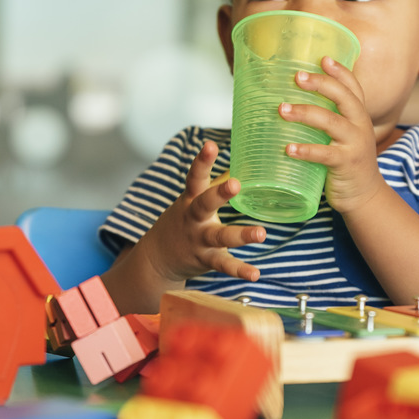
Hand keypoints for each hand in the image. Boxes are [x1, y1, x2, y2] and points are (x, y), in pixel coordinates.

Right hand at [138, 140, 266, 283]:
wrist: (156, 259)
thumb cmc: (183, 222)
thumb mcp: (192, 200)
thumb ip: (215, 182)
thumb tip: (242, 159)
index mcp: (191, 199)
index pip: (195, 177)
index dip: (202, 161)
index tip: (210, 145)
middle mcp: (193, 218)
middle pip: (204, 204)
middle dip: (219, 194)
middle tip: (235, 183)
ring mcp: (198, 240)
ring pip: (219, 237)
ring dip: (240, 235)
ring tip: (262, 233)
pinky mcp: (205, 259)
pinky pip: (223, 265)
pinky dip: (239, 270)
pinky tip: (255, 274)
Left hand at [278, 55, 384, 214]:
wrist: (364, 195)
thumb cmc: (346, 162)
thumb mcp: (343, 136)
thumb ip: (327, 120)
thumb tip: (290, 103)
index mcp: (358, 116)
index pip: (353, 87)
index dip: (340, 71)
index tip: (322, 58)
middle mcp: (360, 126)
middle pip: (344, 97)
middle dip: (321, 84)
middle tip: (297, 77)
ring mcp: (354, 144)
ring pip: (331, 122)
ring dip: (305, 113)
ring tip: (282, 109)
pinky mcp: (346, 164)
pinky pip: (325, 154)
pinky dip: (305, 150)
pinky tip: (288, 148)